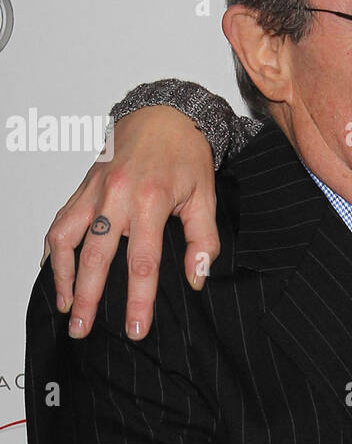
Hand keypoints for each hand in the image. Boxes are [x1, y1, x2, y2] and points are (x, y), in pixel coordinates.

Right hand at [42, 107, 217, 340]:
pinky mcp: (82, 187)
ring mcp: (94, 191)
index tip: (135, 328)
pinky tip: (54, 271)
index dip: (138, 300)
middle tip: (83, 330)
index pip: (142, 262)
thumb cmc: (185, 154)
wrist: (164, 113)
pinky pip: (60, 221)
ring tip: (66, 307)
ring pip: (67, 238)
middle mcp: (116, 196)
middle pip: (96, 257)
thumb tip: (197, 277)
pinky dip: (53, 249)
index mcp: (151, 201)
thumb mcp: (206, 196)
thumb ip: (204, 240)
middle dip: (88, 299)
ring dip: (63, 276)